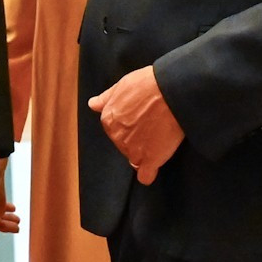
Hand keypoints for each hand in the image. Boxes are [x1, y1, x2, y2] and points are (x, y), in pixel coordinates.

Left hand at [87, 66, 185, 183]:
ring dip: (145, 152)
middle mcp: (117, 137)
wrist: (169, 91)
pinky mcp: (150, 160)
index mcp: (109, 120)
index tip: (141, 119)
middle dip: (136, 139)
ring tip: (160, 137)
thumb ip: (106, 98)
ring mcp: (133, 151)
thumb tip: (92, 104)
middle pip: (125, 145)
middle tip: (153, 126)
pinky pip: (145, 176)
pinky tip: (155, 165)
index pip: (114, 131)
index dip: (129, 126)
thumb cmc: (147, 85)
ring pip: (135, 159)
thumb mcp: (121, 86)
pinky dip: (149, 173)